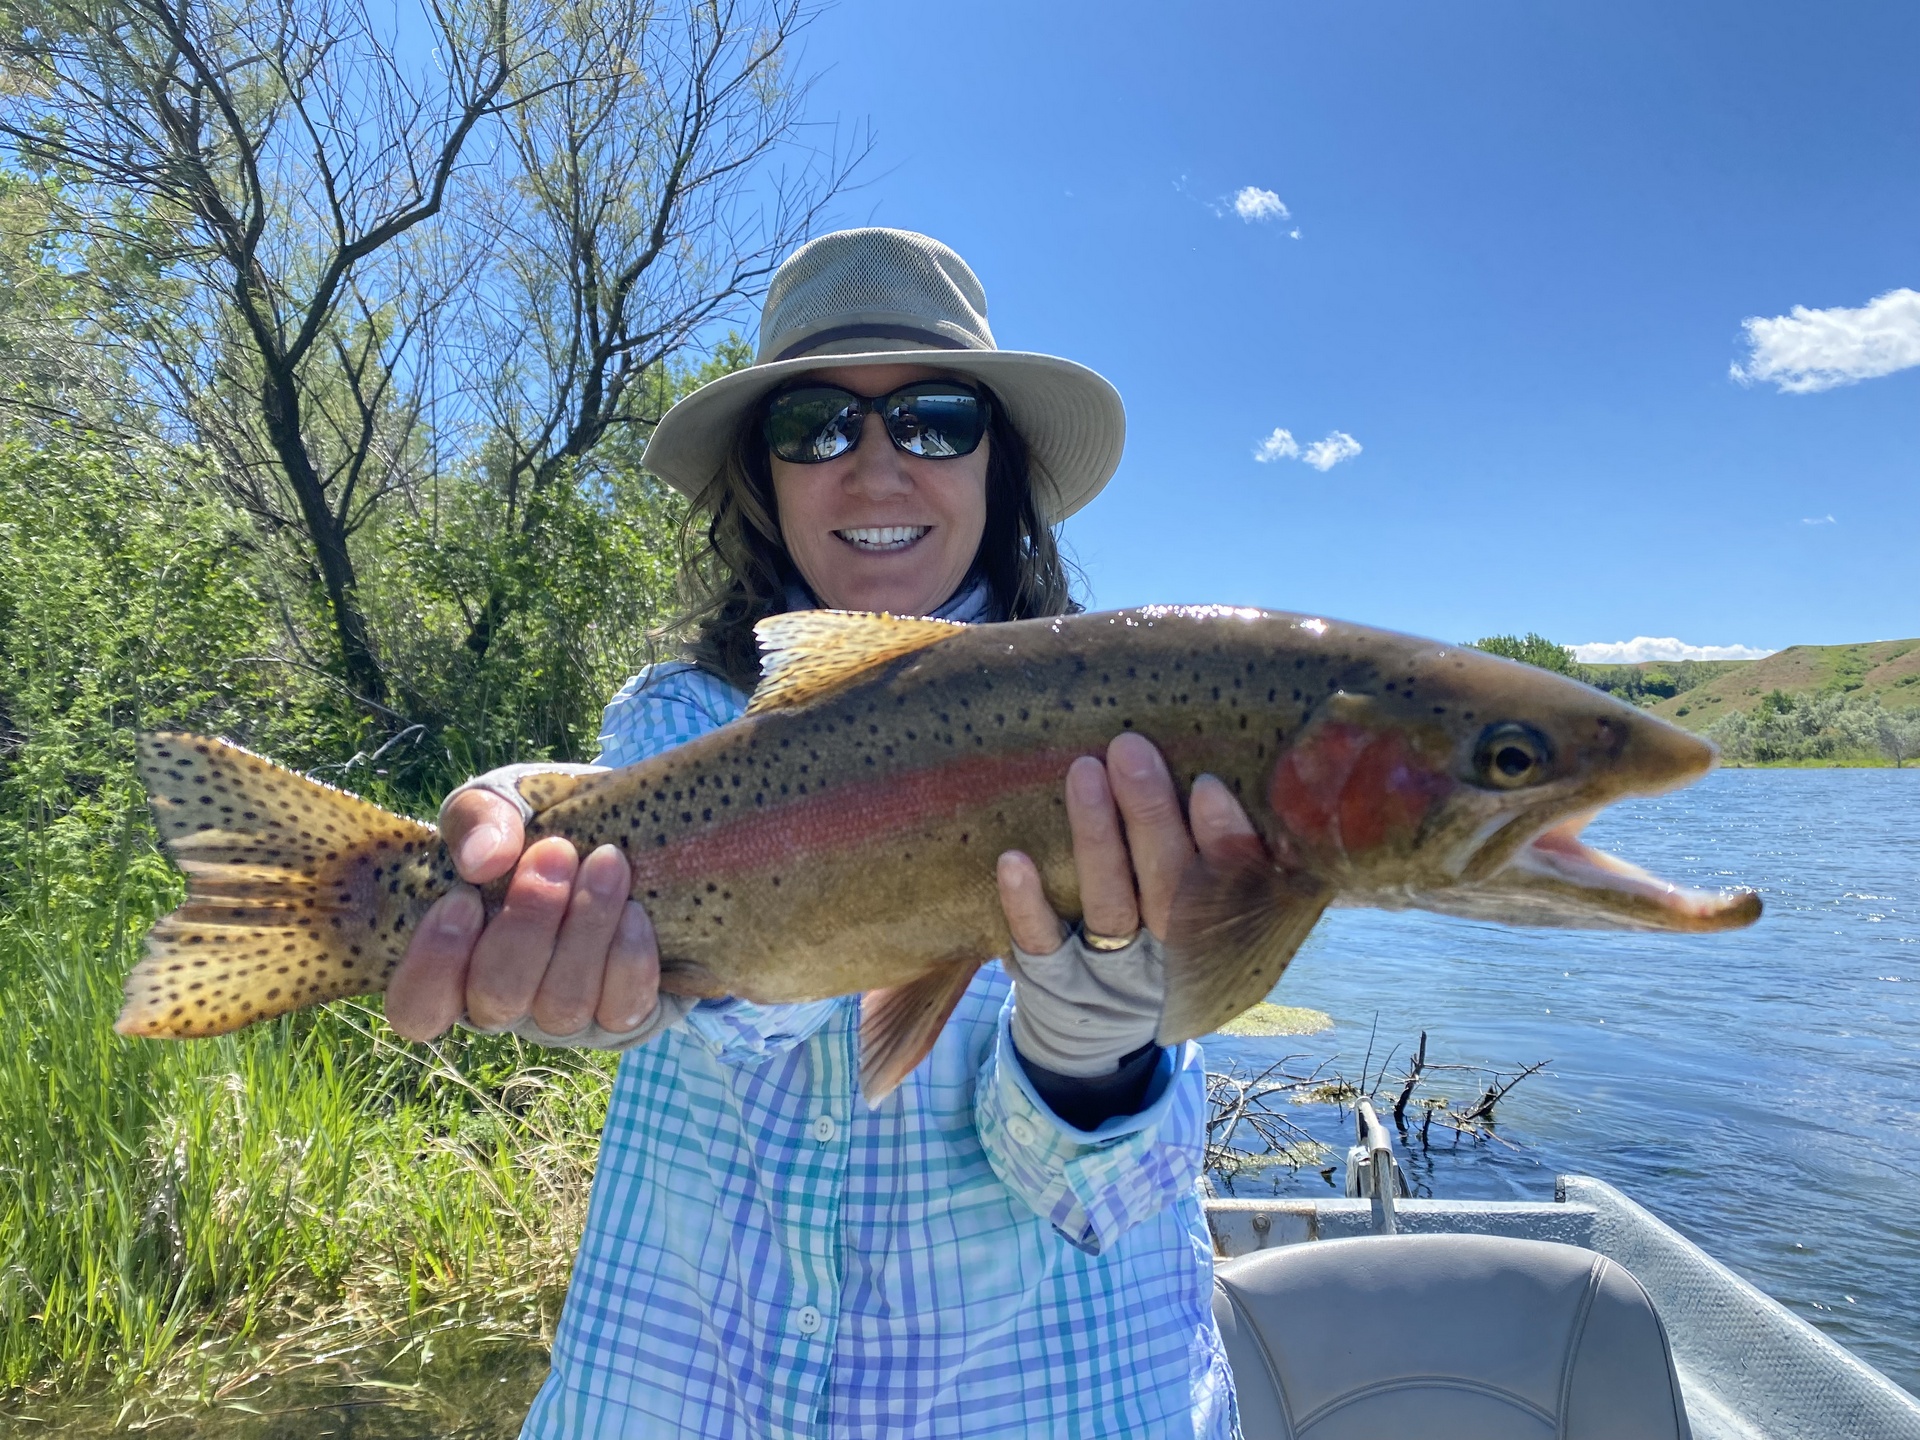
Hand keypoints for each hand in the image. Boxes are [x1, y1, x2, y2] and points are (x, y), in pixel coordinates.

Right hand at [385, 780, 660, 1041]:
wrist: (622, 831)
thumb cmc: (540, 824)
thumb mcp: (501, 804)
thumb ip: (478, 819)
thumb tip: (482, 860)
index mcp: (454, 966)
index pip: (417, 1009)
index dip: (434, 965)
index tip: (463, 896)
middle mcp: (503, 1005)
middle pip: (497, 1000)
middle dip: (528, 923)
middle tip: (556, 851)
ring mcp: (562, 1020)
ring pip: (562, 1006)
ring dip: (586, 927)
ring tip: (608, 861)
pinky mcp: (622, 1019)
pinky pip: (622, 1012)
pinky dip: (630, 961)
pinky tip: (635, 911)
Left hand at [995, 733, 1261, 1076]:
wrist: (1095, 1038)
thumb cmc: (1155, 946)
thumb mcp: (1200, 921)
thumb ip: (1214, 866)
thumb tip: (1227, 770)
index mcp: (1215, 938)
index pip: (1228, 887)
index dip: (1223, 840)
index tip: (1208, 784)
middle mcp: (1167, 958)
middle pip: (1167, 887)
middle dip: (1151, 815)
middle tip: (1131, 749)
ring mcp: (1108, 973)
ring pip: (1108, 905)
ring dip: (1097, 837)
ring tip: (1084, 771)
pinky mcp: (1054, 982)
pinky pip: (1041, 942)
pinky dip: (1026, 904)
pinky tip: (1014, 860)